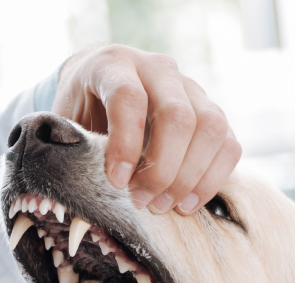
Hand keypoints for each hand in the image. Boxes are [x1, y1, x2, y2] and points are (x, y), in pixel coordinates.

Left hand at [54, 46, 241, 214]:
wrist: (101, 86)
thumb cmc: (80, 109)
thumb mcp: (65, 119)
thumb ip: (71, 141)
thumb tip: (79, 183)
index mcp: (114, 64)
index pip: (129, 97)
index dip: (125, 143)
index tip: (116, 182)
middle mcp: (158, 69)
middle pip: (178, 115)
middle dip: (162, 167)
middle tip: (141, 201)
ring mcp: (191, 88)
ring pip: (211, 128)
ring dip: (190, 176)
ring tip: (163, 206)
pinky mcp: (211, 111)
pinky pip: (229, 144)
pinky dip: (212, 178)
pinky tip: (186, 203)